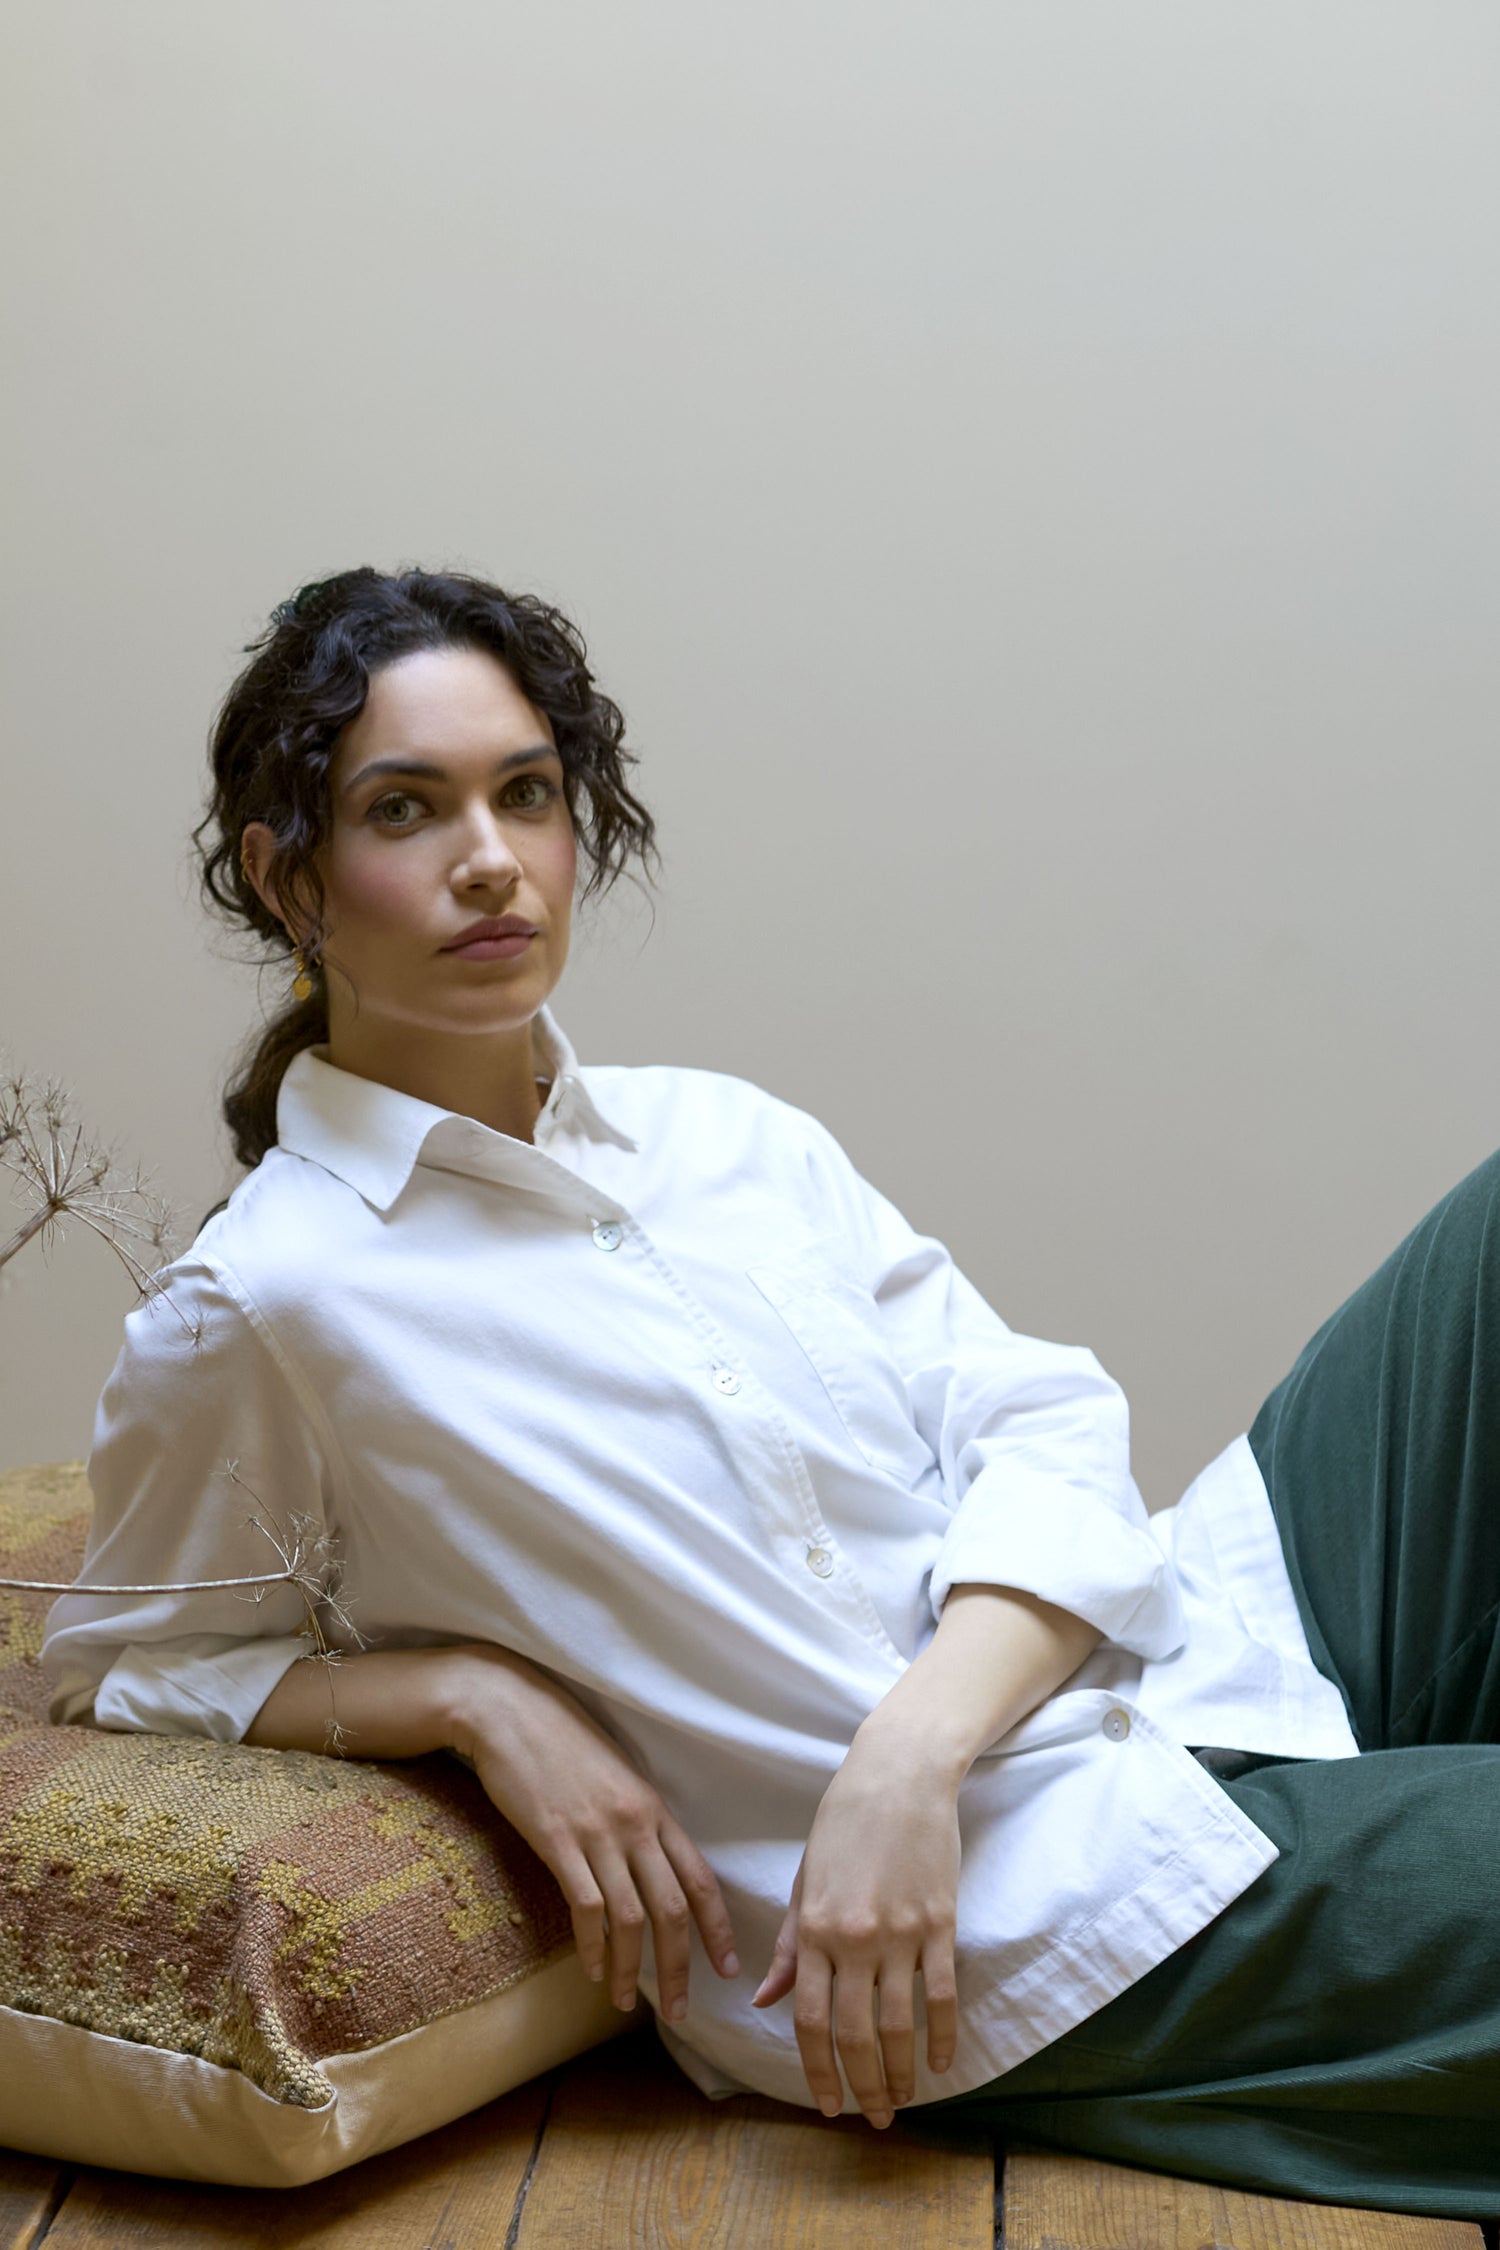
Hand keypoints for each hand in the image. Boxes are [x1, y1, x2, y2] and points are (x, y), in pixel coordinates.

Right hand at [449, 1645, 740, 2021]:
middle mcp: (636, 1824)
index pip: (701, 1878)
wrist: (509, 1711)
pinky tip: (593, 1971)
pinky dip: (594, 1947)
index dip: (719, 1929)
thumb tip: (650, 1867)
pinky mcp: (557, 1840)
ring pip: (633, 1917)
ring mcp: (597, 1832)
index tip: (729, 1968)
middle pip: (674, 1908)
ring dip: (634, 1969)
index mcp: (655, 1809)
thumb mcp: (614, 1777)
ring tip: (629, 2002)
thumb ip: (636, 1821)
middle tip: (681, 2012)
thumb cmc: (559, 1742)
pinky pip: (586, 1907)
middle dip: (682, 1967)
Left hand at [749, 1733, 960, 2126]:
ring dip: (901, 2072)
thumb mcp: (805, 1880)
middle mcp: (854, 1938)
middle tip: (872, 2119)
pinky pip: (942, 1993)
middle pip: (854, 2032)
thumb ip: (788, 1945)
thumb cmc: (843, 1824)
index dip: (818, 2070)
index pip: (809, 2019)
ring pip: (900, 2023)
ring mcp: (900, 1933)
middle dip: (862, 2085)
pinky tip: (939, 2064)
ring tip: (903, 2101)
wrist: (898, 1775)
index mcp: (814, 1928)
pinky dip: (941, 2036)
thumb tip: (765, 2000)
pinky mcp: (940, 1923)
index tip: (827, 2104)